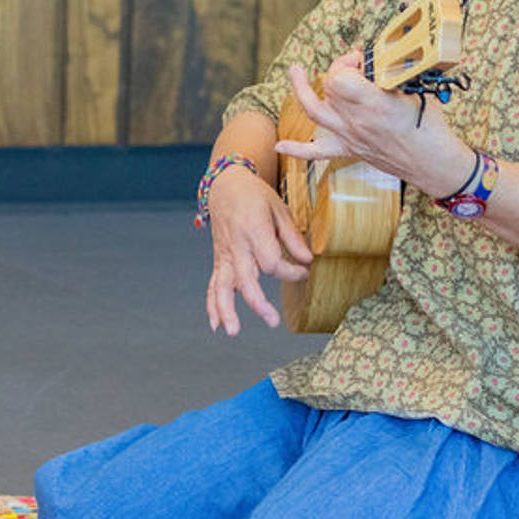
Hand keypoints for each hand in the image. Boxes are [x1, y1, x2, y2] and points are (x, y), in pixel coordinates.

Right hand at [205, 166, 312, 335]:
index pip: (271, 262)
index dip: (290, 272)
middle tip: (272, 321)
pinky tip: (216, 325)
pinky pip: (213, 285)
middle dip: (258, 302)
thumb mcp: (279, 208)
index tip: (304, 271)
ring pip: (222, 286)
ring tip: (233, 331)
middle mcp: (237, 246)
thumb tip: (307, 259)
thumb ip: (292, 236)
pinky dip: (212, 305)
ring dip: (226, 310)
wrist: (225, 186)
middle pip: (246, 279)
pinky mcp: (219, 260)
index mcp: (253, 231)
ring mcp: (225, 255)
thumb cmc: (255, 196)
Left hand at [274, 52, 472, 196]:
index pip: (341, 76)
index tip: (363, 60)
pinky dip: (296, 149)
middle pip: (330, 87)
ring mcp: (350, 136)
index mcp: (374, 103)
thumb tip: (381, 61)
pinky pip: (317, 153)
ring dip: (301, 91)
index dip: (348, 62)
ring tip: (295, 72)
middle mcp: (357, 121)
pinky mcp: (350, 150)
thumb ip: (395, 74)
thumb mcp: (417, 91)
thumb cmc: (430, 127)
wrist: (434, 163)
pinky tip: (279, 146)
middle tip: (357, 66)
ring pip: (314, 112)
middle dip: (339, 69)